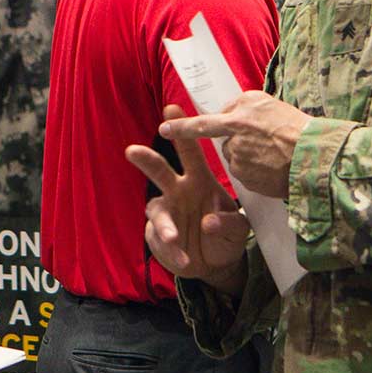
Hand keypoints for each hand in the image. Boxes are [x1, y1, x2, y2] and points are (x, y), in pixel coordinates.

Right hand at [128, 105, 249, 293]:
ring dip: (164, 224)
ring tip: (174, 237)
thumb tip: (209, 221)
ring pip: (156, 210)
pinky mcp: (157, 235)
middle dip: (146, 159)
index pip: (190, 152)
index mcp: (199, 180)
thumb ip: (230, 223)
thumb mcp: (239, 229)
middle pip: (159, 171)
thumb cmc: (226, 233)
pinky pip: (160, 240)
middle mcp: (178, 191)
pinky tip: (185, 260)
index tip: (171, 110)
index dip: (182, 131)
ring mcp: (166, 212)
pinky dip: (173, 251)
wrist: (215, 262)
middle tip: (133, 151)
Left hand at [158, 90, 308, 199]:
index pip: (205, 120)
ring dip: (251, 159)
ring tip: (277, 157)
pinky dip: (257, 174)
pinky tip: (274, 169)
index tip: (164, 128)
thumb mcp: (273, 107)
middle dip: (242, 143)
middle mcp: (235, 129)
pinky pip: (246, 175)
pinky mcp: (245, 174)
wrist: (318, 156)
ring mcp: (239, 154)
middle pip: (228, 141)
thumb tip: (229, 115)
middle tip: (269, 144)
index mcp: (242, 110)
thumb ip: (246, 110)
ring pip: (237, 159)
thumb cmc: (302, 130)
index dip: (182, 127)